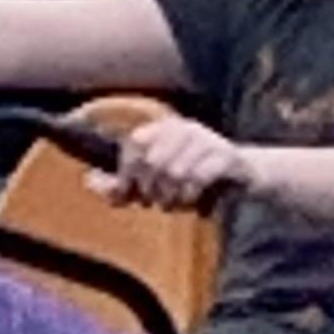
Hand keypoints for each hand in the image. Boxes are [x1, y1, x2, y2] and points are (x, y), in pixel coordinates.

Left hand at [103, 113, 246, 211]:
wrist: (246, 177)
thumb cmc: (195, 180)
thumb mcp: (155, 183)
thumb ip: (121, 184)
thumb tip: (87, 180)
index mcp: (163, 128)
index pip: (134, 145)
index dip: (127, 173)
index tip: (131, 194)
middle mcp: (183, 129)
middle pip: (153, 161)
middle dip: (151, 189)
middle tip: (157, 203)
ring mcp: (207, 140)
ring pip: (174, 171)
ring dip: (171, 196)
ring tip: (174, 204)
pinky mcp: (226, 156)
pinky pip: (198, 177)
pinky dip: (190, 195)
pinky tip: (192, 200)